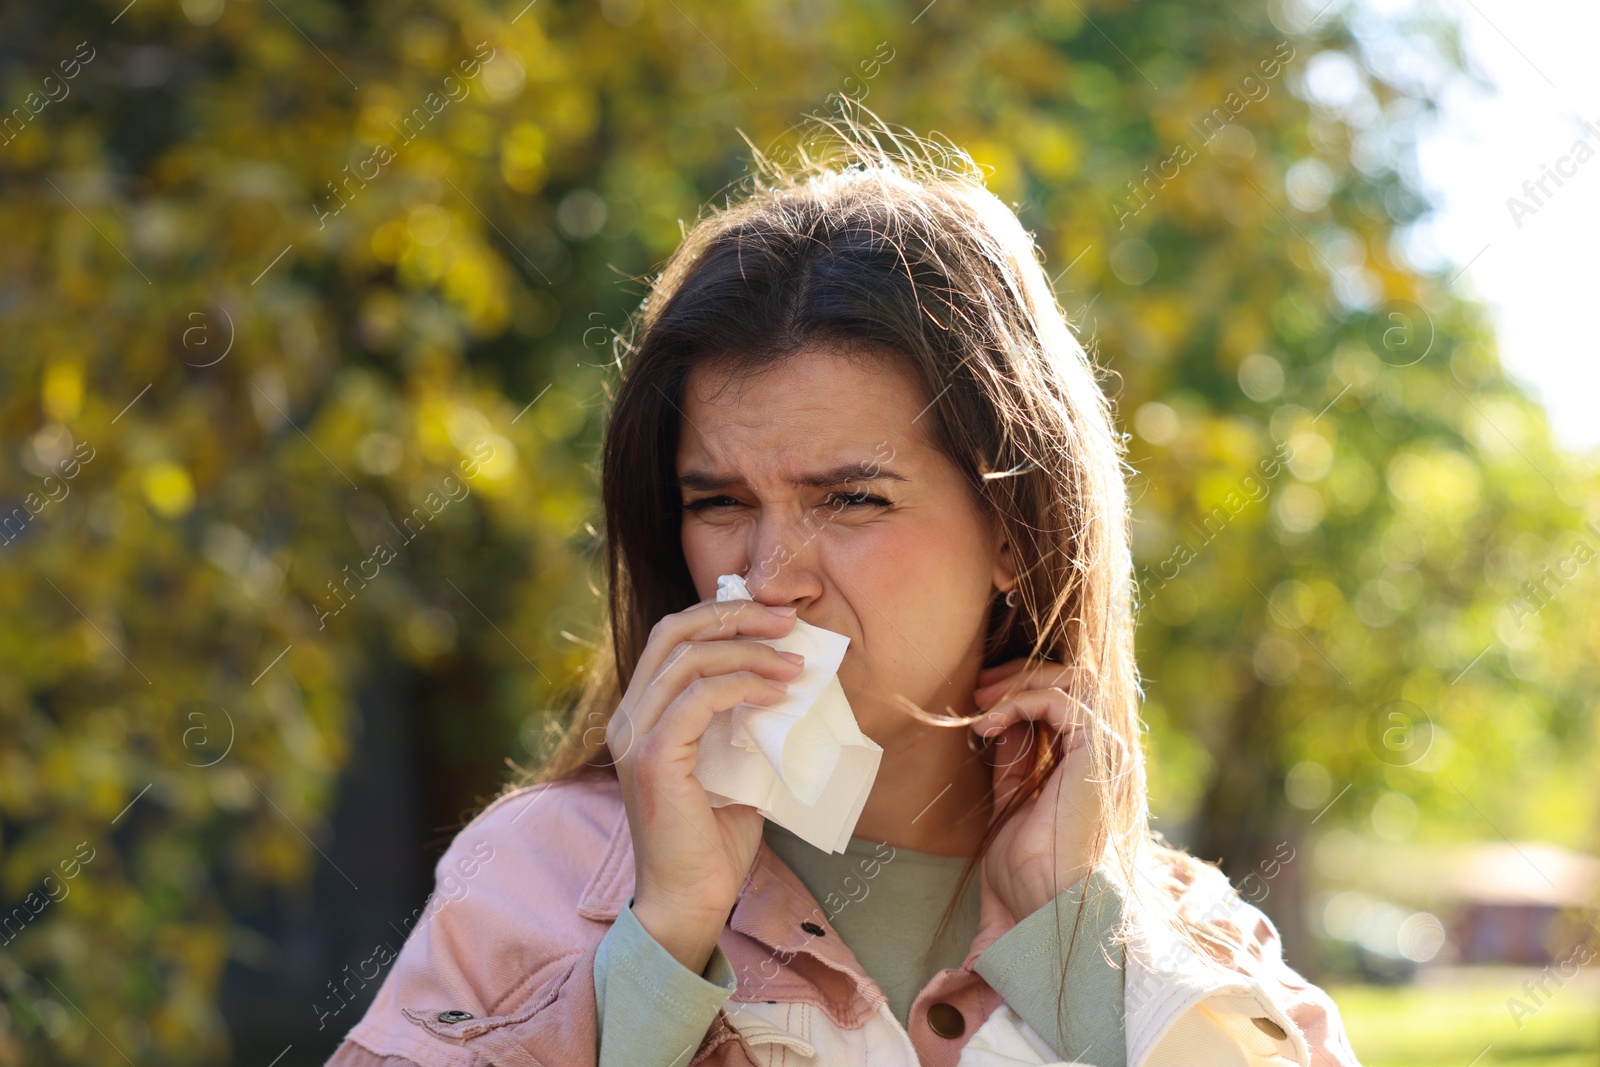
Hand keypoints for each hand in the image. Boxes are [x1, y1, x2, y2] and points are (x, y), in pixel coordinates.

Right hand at [607, 597, 805, 971]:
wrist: (689, 902)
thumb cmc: (712, 841)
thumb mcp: (731, 765)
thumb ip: (742, 722)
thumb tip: (787, 681)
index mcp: (641, 714)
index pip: (673, 637)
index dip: (723, 615)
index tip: (777, 619)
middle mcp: (627, 717)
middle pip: (675, 631)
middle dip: (737, 615)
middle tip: (789, 621)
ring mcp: (634, 736)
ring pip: (690, 658)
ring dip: (751, 651)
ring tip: (796, 664)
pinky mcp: (652, 758)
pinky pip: (699, 698)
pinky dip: (743, 686)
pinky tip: (776, 695)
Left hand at [972, 658, 1104, 921]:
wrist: (1046, 907)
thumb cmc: (1028, 876)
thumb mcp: (1011, 805)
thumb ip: (1013, 762)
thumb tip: (1000, 723)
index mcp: (1091, 768)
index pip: (1067, 703)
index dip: (1023, 691)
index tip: (980, 703)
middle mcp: (1107, 755)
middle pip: (1074, 682)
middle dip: (1021, 677)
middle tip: (977, 689)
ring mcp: (1107, 753)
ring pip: (1073, 680)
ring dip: (1020, 682)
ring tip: (980, 701)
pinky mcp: (1098, 752)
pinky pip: (1060, 700)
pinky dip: (1020, 702)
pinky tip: (989, 724)